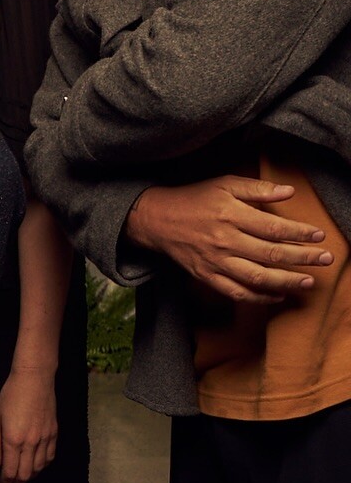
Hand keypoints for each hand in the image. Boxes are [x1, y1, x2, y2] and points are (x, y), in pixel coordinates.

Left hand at [0, 367, 56, 482]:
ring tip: (21, 479)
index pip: (9, 470)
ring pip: (39, 468)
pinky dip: (42, 466)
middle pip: (25, 474)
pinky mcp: (54, 434)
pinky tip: (36, 466)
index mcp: (12, 439)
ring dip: (29, 477)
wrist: (34, 380)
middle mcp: (30, 443)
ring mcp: (44, 439)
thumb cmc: (11, 395)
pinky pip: (49, 457)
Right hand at [126, 176, 331, 303]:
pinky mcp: (207, 276)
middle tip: (326, 259)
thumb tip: (289, 191)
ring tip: (309, 281)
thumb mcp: (223, 184)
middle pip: (271, 254)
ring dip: (287, 281)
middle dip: (303, 258)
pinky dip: (260, 298)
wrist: (156, 219)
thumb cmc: (193, 199)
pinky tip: (278, 295)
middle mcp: (225, 240)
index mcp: (230, 215)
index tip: (319, 235)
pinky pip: (236, 292)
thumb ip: (257, 188)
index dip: (300, 232)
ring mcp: (216, 261)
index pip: (273, 228)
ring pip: (258, 277)